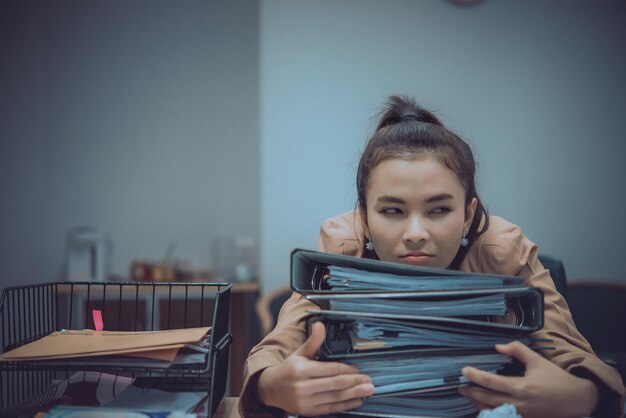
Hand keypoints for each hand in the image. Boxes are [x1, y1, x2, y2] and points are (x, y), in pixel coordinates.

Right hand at [256, 322, 374, 415]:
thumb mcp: (299, 353)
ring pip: (335, 398)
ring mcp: (305, 401)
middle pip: (335, 384)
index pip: (329, 369)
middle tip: (370, 382)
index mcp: (301, 370)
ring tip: (368, 392)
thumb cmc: (288, 369)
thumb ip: (313, 341)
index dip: (346, 370)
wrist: (270, 389)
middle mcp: (303, 386)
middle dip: (355, 383)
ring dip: (353, 395)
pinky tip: (356, 401)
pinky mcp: (307, 412)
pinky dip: (345, 406)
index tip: (358, 370)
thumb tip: (320, 324)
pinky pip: (330, 409)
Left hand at [459, 341, 598, 417]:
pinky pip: (502, 416)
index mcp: (521, 387)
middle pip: (487, 399)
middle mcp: (519, 403)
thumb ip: (517, 350)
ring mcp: (521, 414)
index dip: (475, 376)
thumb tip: (497, 347)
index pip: (491, 382)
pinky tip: (483, 404)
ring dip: (477, 403)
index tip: (464, 371)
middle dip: (471, 392)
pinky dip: (490, 410)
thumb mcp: (537, 360)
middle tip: (460, 386)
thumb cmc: (556, 379)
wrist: (577, 400)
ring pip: (492, 410)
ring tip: (469, 394)